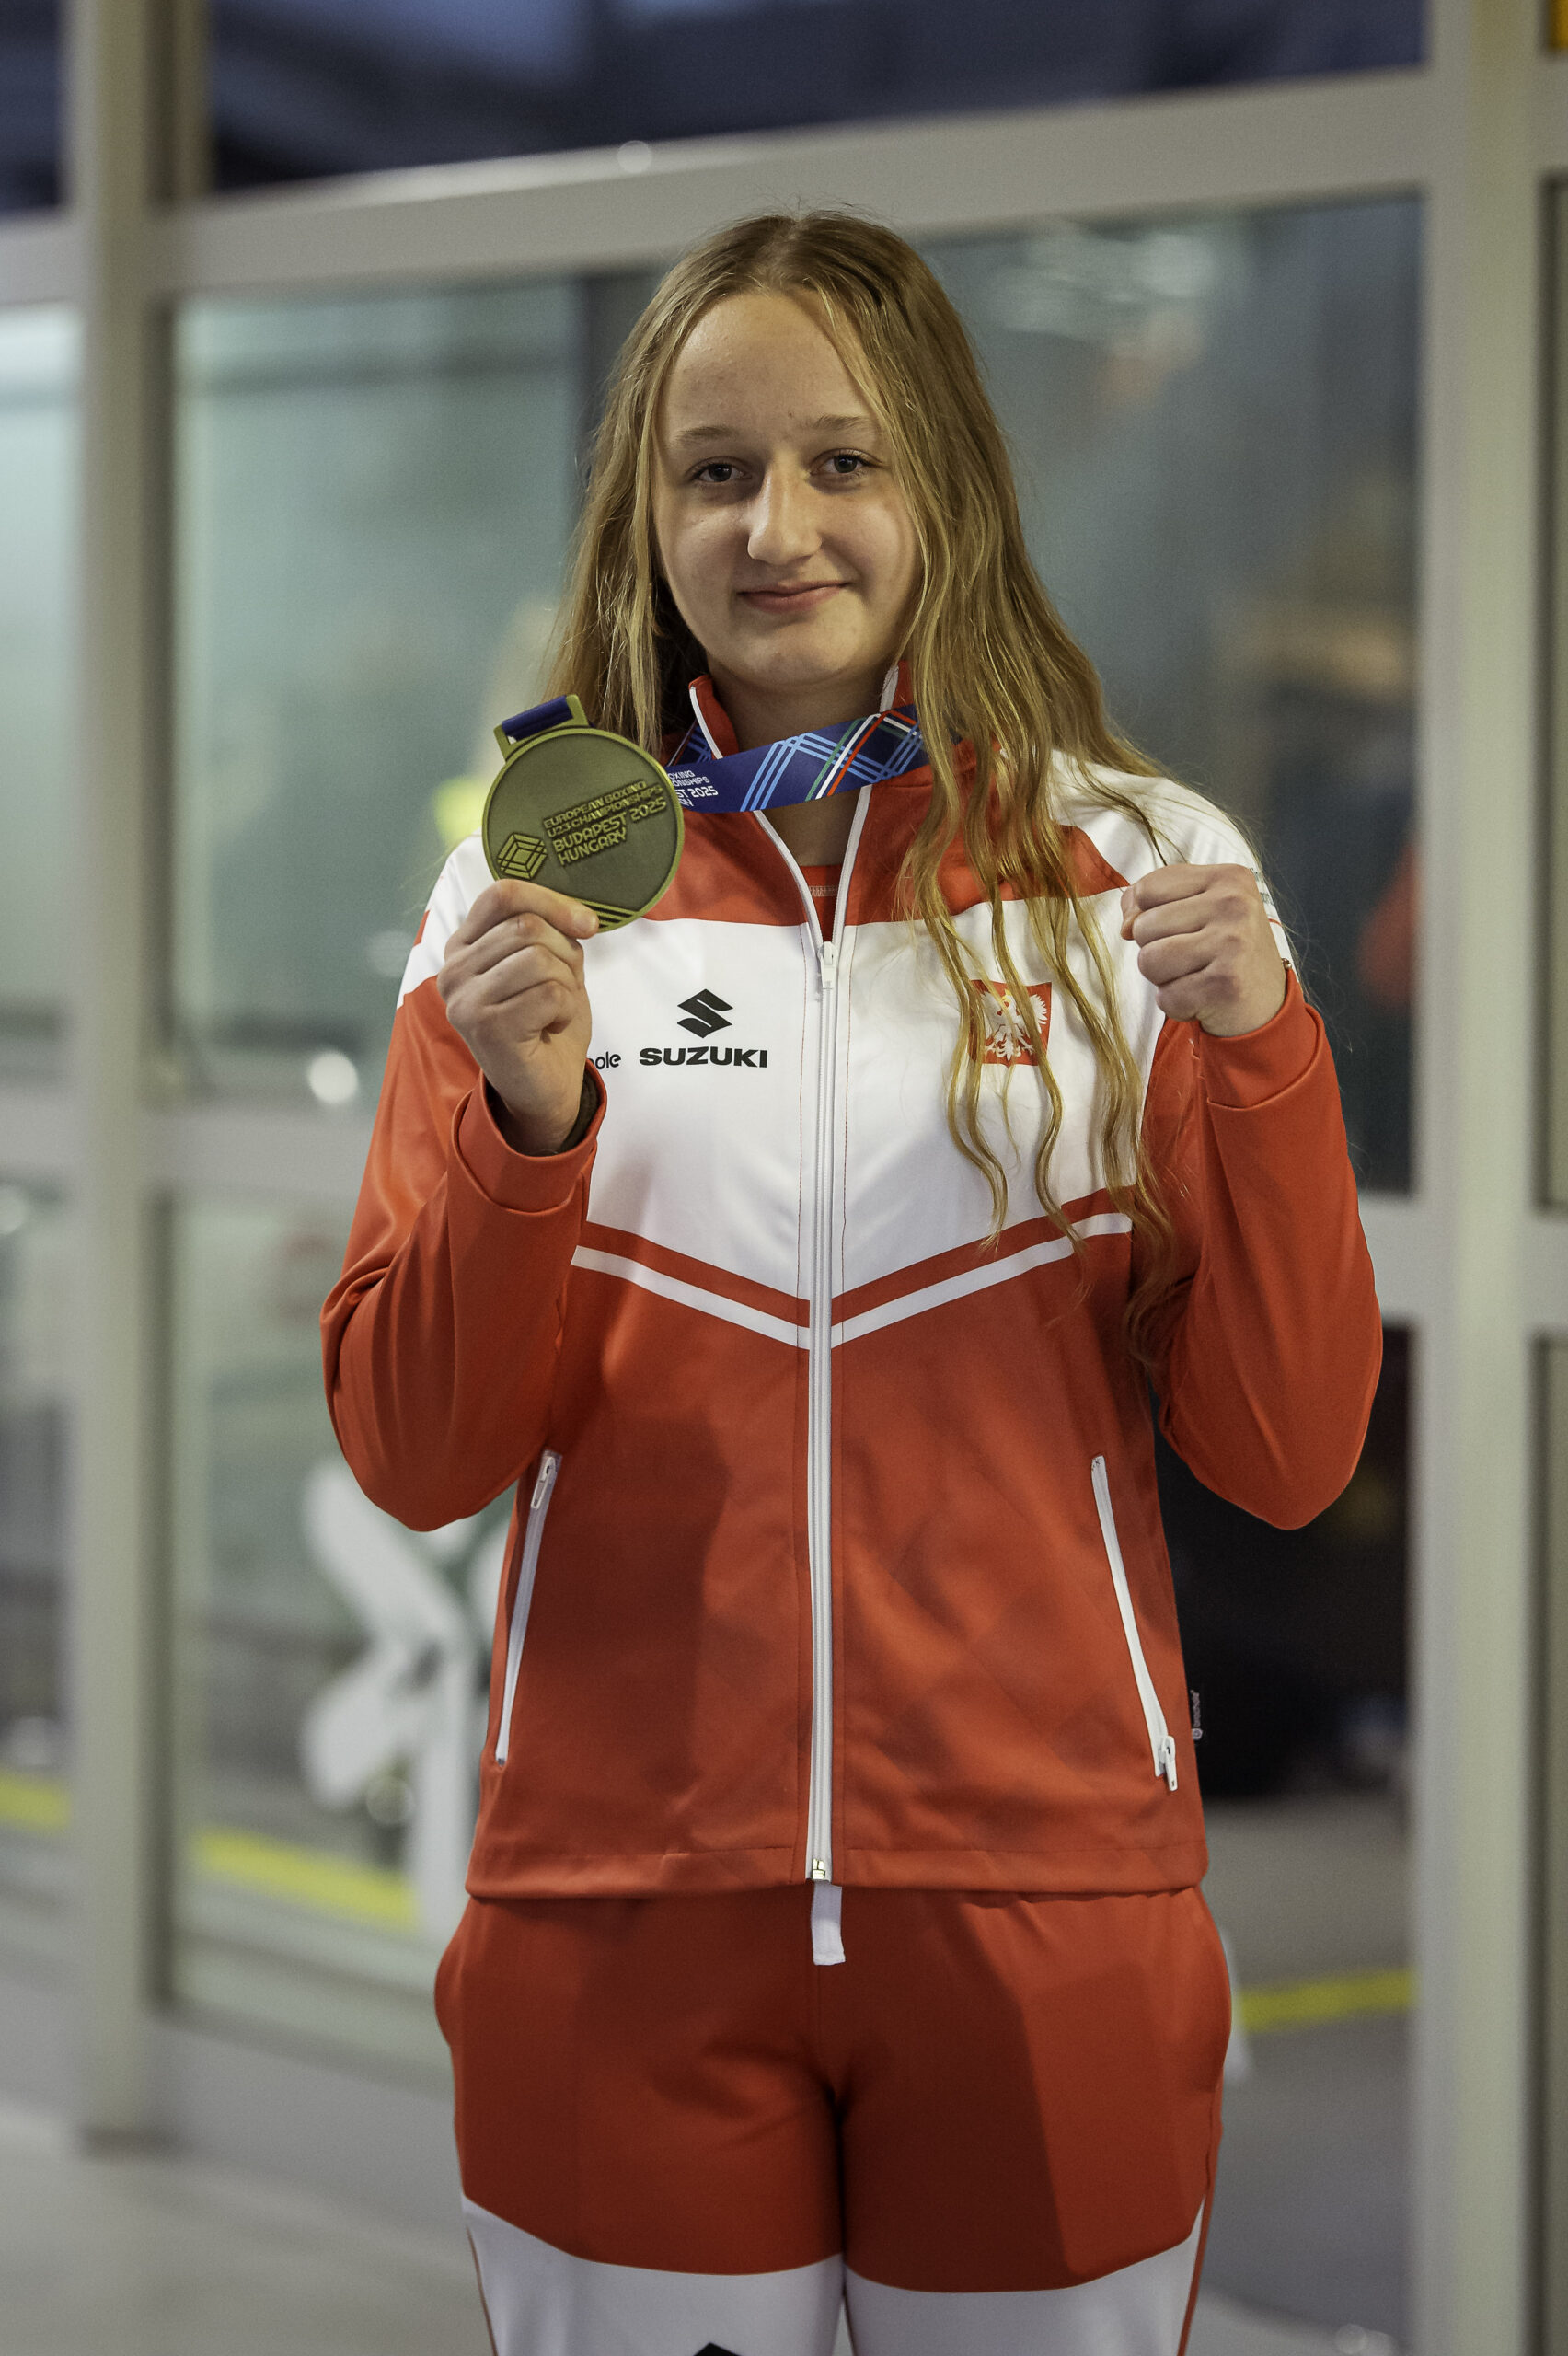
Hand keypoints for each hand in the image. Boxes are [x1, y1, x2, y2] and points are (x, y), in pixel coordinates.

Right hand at [439, 881, 597, 1151]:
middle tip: (561, 990)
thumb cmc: (546, 1024)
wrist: (544, 1089)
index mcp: (464, 946)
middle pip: (527, 926)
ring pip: (538, 958)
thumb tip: (582, 917)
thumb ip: (551, 931)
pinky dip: (565, 1009)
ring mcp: (464, 998)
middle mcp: (454, 969)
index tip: (586, 925)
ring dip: (565, 985)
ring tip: (553, 1011)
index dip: (551, 901)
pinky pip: (548, 993)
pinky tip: (551, 1027)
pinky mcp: (484, 1026)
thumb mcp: (550, 965)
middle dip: (564, 955)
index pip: (503, 895)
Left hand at [1120, 863, 1285, 1037]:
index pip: (1147, 888)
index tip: (1181, 929)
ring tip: (1196, 976)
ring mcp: (1232, 943)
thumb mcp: (1198, 910)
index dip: (1147, 915)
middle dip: (1157, 949)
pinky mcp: (1226, 983)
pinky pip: (1165, 997)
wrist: (1269, 1005)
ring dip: (1163, 979)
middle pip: (1142, 927)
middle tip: (1196, 958)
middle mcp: (1234, 904)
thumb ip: (1153, 902)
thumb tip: (1125, 924)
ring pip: (1148, 961)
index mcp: (1229, 877)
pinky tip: (1205, 998)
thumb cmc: (1225, 953)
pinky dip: (1178, 1005)